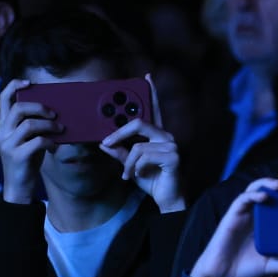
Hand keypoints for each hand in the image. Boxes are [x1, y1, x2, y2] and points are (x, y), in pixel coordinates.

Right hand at [0, 79, 59, 203]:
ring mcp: (8, 144)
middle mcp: (2, 132)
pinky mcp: (17, 156)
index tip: (29, 83)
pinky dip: (50, 141)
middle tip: (54, 114)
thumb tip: (52, 110)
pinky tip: (55, 146)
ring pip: (29, 124)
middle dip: (40, 107)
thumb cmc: (26, 159)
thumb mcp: (26, 138)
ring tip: (60, 129)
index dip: (14, 86)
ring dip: (49, 125)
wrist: (18, 186)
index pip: (3, 99)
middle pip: (18, 108)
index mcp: (3, 125)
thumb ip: (31, 124)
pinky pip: (37, 142)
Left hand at [100, 78, 182, 211]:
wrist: (167, 199)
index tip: (146, 77)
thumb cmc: (152, 180)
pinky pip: (144, 157)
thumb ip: (119, 152)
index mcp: (158, 135)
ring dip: (127, 163)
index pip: (154, 110)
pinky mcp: (173, 157)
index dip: (152, 93)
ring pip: (138, 146)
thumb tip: (103, 143)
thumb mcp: (130, 165)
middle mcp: (166, 136)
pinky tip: (135, 176)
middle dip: (119, 133)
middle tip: (106, 143)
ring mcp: (171, 145)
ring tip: (126, 174)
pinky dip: (134, 168)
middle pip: (139, 123)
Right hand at [188, 176, 277, 276]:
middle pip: (273, 190)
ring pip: (257, 188)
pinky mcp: (233, 215)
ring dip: (270, 183)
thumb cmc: (246, 267)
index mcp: (270, 222)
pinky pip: (243, 199)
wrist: (223, 276)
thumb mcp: (270, 265)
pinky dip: (253, 195)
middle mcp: (259, 213)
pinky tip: (263, 196)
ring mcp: (246, 212)